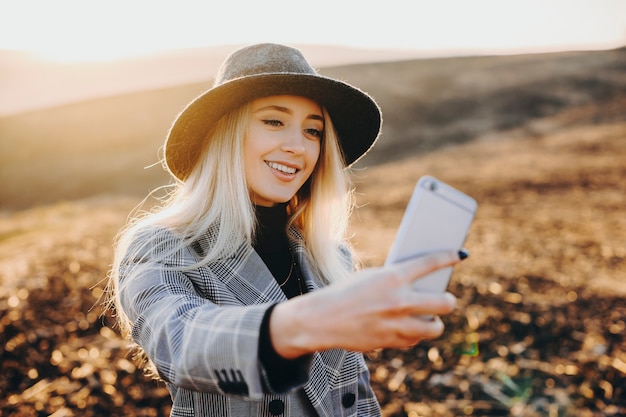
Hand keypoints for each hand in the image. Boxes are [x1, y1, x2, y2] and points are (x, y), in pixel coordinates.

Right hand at [270, 250, 462, 357]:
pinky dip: (414, 334)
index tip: (460, 254)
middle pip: (445, 303)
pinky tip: (408, 328)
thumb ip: (395, 281)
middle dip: (448, 301)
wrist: (321, 319)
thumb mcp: (370, 278)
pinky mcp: (391, 342)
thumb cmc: (345, 293)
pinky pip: (415, 340)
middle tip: (445, 299)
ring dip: (434, 322)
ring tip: (431, 318)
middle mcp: (399, 300)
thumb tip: (421, 286)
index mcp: (393, 277)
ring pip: (435, 327)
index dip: (449, 256)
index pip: (430, 263)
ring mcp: (397, 324)